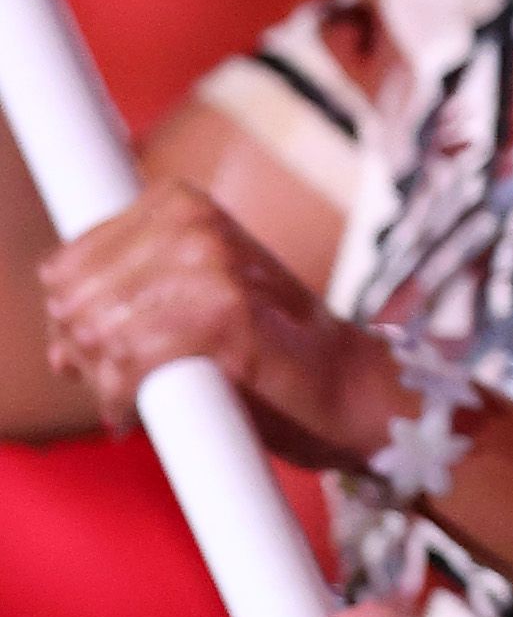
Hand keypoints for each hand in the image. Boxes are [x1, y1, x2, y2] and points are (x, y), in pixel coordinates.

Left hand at [41, 184, 389, 472]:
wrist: (350, 388)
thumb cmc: (272, 351)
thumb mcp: (194, 303)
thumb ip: (128, 304)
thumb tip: (58, 348)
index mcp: (182, 205)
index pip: (68, 264)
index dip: (72, 317)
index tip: (97, 352)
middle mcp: (196, 223)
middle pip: (76, 299)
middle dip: (83, 351)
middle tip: (117, 383)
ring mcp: (212, 265)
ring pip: (99, 331)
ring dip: (104, 379)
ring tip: (134, 399)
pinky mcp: (226, 316)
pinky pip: (132, 362)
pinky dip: (124, 398)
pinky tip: (139, 411)